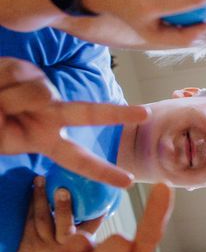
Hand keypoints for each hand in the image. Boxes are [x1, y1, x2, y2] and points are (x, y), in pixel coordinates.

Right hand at [0, 57, 147, 186]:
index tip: (130, 182)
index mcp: (44, 139)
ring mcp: (40, 90)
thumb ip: (21, 118)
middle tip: (145, 114)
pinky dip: (0, 82)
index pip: (78, 159)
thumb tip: (47, 96)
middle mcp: (49, 113)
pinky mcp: (27, 69)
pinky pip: (17, 75)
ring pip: (37, 94)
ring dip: (6, 99)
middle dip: (117, 114)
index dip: (102, 172)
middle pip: (88, 113)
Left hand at [11, 176, 102, 251]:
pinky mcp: (27, 240)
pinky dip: (30, 203)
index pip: (91, 230)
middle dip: (64, 208)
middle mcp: (62, 247)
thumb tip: (104, 203)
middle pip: (64, 227)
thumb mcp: (83, 250)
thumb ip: (90, 228)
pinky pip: (28, 219)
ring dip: (41, 198)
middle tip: (63, 189)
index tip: (103, 203)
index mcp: (80, 247)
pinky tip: (33, 189)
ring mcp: (44, 244)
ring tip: (41, 179)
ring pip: (42, 219)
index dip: (98, 216)